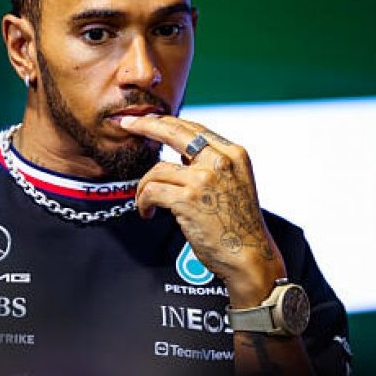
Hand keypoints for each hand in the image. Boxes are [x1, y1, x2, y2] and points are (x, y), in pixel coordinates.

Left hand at [120, 115, 285, 307]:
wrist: (250, 257)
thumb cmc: (237, 226)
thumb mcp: (233, 183)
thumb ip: (209, 164)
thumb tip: (179, 152)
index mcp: (233, 154)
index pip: (193, 128)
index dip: (166, 122)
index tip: (146, 119)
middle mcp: (221, 161)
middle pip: (173, 132)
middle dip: (145, 125)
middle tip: (125, 123)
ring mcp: (204, 178)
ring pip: (157, 170)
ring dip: (144, 187)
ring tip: (146, 202)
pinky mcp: (188, 199)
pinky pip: (151, 191)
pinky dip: (143, 201)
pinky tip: (147, 212)